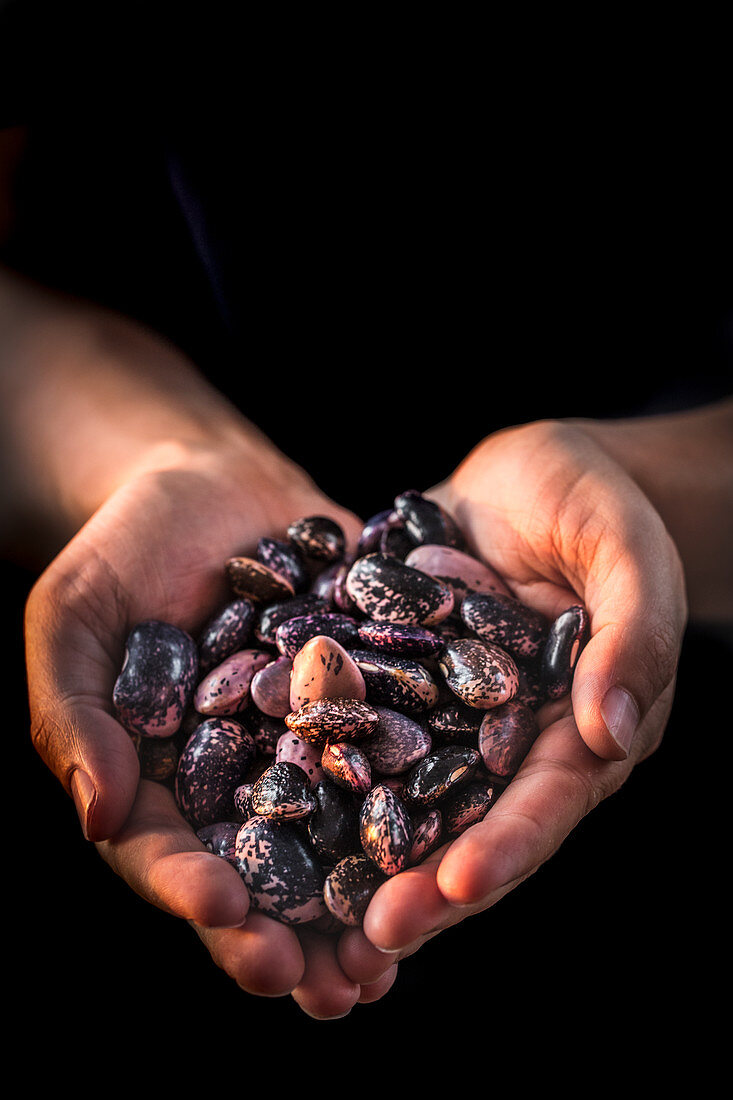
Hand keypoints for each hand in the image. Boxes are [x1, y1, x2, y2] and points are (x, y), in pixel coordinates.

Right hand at [23, 440, 397, 1016]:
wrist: (210, 486)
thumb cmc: (121, 551)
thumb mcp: (73, 619)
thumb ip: (73, 714)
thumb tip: (99, 815)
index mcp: (162, 785)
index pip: (168, 856)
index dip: (193, 894)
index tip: (226, 916)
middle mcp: (243, 784)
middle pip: (265, 878)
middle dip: (294, 938)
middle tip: (330, 989)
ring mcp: (312, 749)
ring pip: (342, 841)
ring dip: (368, 904)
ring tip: (397, 957)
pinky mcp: (371, 705)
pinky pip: (400, 759)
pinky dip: (425, 805)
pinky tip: (458, 840)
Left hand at [355, 418, 686, 954]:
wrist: (529, 469)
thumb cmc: (599, 504)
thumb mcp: (629, 554)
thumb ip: (633, 636)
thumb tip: (613, 733)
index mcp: (576, 730)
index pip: (546, 802)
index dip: (508, 848)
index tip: (459, 886)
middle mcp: (505, 739)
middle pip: (468, 823)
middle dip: (424, 880)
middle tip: (372, 936)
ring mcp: (442, 714)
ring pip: (400, 793)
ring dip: (359, 848)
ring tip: (310, 903)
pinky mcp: (392, 679)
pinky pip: (353, 725)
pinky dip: (316, 762)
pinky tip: (266, 793)